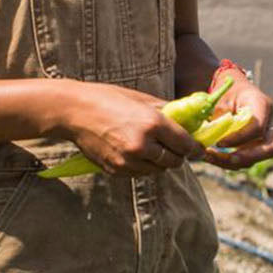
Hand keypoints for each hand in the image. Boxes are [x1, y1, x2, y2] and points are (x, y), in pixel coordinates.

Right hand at [57, 81, 202, 176]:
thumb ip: (165, 112)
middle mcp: (143, 145)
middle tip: (177, 148)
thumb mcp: (140, 99)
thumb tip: (187, 119)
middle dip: (178, 156)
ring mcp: (128, 161)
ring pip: (158, 171)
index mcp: (153, 124)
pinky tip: (135, 152)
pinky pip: (140, 174)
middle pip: (175, 162)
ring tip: (153, 148)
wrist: (74, 112)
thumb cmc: (108, 99)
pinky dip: (143, 166)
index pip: (186, 145)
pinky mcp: (117, 170)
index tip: (198, 148)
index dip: (195, 148)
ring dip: (160, 162)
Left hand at [202, 66, 272, 170]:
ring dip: (233, 162)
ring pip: (258, 158)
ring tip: (209, 157)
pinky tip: (213, 157)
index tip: (219, 143)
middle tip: (223, 158)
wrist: (238, 93)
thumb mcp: (222, 99)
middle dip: (246, 157)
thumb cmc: (230, 93)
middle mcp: (272, 122)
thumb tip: (212, 137)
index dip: (239, 139)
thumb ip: (220, 117)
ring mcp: (268, 137)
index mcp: (263, 105)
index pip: (258, 128)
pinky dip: (230, 162)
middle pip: (271, 148)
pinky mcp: (260, 147)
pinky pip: (248, 160)